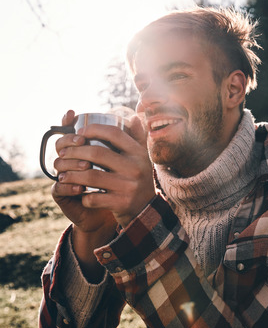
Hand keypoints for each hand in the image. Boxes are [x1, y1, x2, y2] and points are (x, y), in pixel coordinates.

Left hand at [55, 112, 155, 226]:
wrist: (145, 210)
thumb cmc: (137, 178)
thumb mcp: (141, 158)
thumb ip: (137, 137)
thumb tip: (133, 117)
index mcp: (138, 153)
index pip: (114, 133)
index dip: (94, 129)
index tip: (79, 132)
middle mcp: (135, 168)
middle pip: (97, 153)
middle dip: (75, 152)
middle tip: (62, 154)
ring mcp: (128, 186)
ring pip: (91, 176)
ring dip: (72, 175)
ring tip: (62, 174)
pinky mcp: (120, 203)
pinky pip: (93, 198)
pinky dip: (82, 196)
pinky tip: (78, 193)